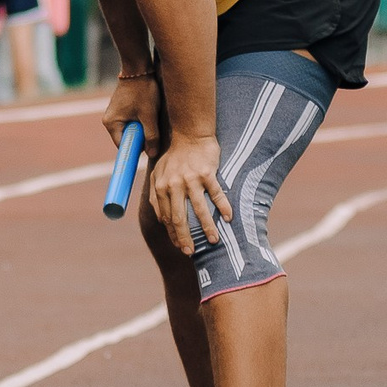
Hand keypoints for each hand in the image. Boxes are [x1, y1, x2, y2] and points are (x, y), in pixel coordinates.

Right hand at [100, 71, 161, 155]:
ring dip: (142, 128)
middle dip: (140, 137)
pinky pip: (130, 122)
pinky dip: (140, 121)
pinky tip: (148, 111)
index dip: (136, 149)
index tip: (148, 150)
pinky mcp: (120, 109)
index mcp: (111, 124)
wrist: (139, 68)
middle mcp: (109, 120)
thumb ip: (151, 136)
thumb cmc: (143, 90)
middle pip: (127, 139)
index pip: (123, 146)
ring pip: (130, 130)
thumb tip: (152, 154)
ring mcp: (114, 114)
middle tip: (152, 127)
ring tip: (150, 116)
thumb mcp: (149, 115)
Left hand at [147, 131, 230, 254]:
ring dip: (207, 227)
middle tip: (191, 252)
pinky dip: (223, 207)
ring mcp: (190, 179)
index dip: (173, 233)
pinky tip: (230, 218)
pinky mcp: (206, 173)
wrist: (189, 134)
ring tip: (213, 240)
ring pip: (199, 209)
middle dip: (185, 237)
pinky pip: (216, 194)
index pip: (166, 217)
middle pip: (179, 218)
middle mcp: (173, 185)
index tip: (179, 246)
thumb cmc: (173, 156)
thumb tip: (160, 219)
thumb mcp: (157, 173)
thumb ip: (157, 194)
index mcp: (161, 187)